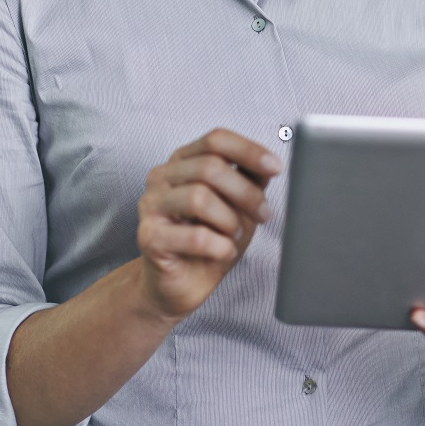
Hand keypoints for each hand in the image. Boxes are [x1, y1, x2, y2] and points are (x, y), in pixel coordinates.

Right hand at [136, 128, 280, 320]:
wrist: (180, 285)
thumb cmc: (208, 241)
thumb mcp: (237, 207)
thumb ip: (249, 182)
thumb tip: (268, 165)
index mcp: (183, 161)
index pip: (216, 140)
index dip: (248, 151)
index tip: (275, 168)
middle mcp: (161, 177)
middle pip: (210, 167)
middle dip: (245, 192)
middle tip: (262, 214)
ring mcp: (150, 205)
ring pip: (199, 197)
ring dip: (229, 220)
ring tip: (234, 235)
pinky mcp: (148, 236)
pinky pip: (194, 236)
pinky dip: (219, 245)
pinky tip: (222, 252)